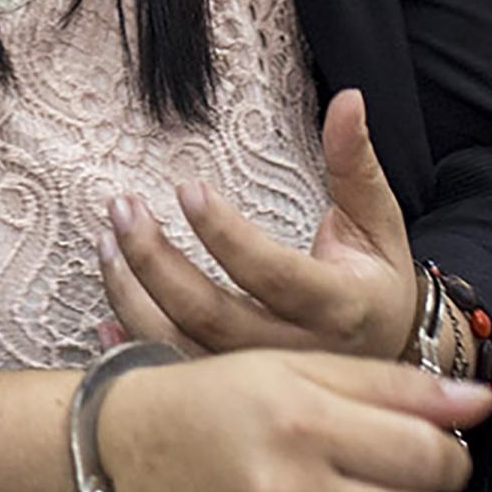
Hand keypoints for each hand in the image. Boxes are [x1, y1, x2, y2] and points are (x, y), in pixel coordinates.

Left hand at [97, 91, 416, 361]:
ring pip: (184, 348)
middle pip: (213, 315)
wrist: (389, 351)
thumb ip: (355, 162)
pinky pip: (175, 372)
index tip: (186, 188)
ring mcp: (261, 377)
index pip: (273, 274)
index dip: (226, 235)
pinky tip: (103, 319)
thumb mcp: (377, 219)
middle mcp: (297, 350)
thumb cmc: (376, 278)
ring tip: (106, 243)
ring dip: (134, 298)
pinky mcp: (234, 391)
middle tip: (122, 209)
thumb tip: (348, 99)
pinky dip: (133, 347)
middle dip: (158, 262)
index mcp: (337, 306)